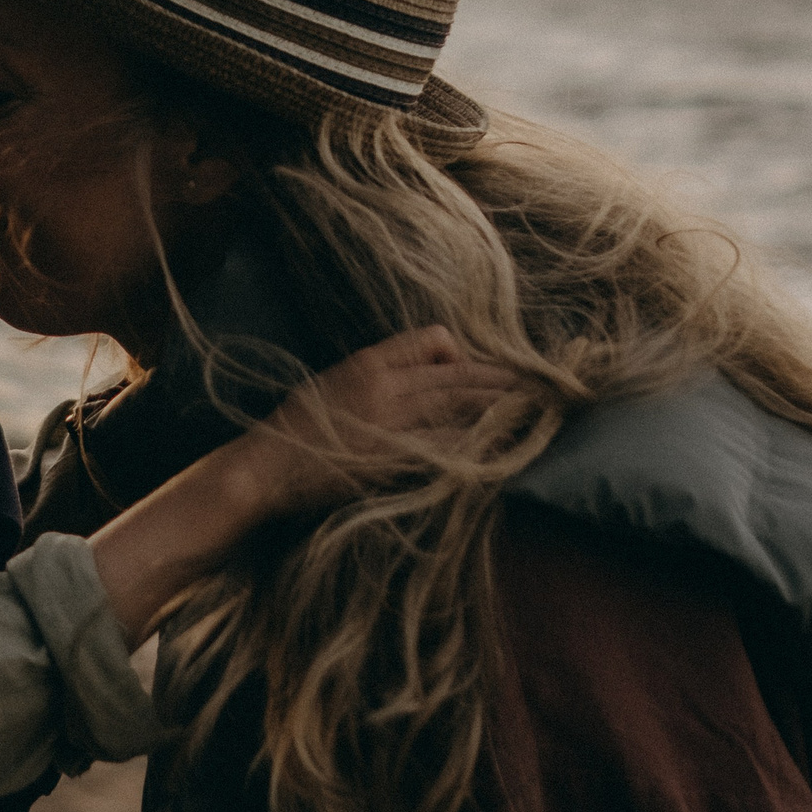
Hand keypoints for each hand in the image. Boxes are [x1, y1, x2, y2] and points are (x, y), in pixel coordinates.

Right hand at [222, 325, 520, 519]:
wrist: (264, 471)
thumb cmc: (294, 430)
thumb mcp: (332, 384)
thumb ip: (376, 376)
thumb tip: (421, 375)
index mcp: (368, 363)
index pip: (436, 340)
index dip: (466, 354)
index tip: (482, 371)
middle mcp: (387, 388)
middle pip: (464, 375)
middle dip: (508, 382)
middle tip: (547, 387)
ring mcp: (393, 426)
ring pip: (466, 408)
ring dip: (507, 411)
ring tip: (539, 412)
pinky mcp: (397, 462)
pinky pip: (453, 449)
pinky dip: (482, 447)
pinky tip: (504, 450)